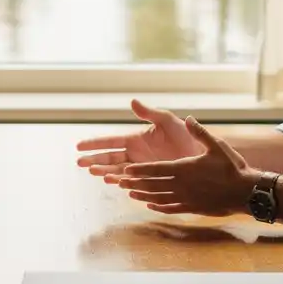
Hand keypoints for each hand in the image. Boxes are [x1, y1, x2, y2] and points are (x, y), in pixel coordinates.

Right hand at [76, 99, 202, 175]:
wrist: (203, 155)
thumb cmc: (187, 135)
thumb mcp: (168, 121)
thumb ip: (149, 113)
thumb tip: (132, 101)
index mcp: (136, 139)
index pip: (110, 141)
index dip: (95, 144)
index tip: (78, 146)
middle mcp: (136, 155)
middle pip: (110, 158)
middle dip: (94, 160)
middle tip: (79, 163)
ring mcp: (142, 168)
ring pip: (118, 171)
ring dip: (105, 172)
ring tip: (93, 172)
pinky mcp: (151, 179)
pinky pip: (132, 182)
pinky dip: (122, 181)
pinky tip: (113, 181)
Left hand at [108, 117, 257, 215]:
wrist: (246, 192)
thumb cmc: (232, 167)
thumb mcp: (216, 145)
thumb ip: (200, 132)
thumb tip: (189, 118)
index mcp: (183, 169)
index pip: (154, 170)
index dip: (139, 170)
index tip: (126, 170)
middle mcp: (181, 185)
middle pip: (152, 185)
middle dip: (134, 183)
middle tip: (119, 182)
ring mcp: (186, 199)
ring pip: (158, 198)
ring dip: (142, 195)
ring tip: (130, 194)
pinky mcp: (193, 208)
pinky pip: (170, 208)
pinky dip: (158, 206)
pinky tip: (151, 205)